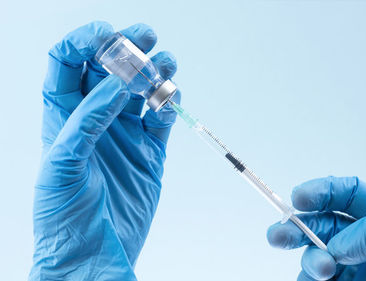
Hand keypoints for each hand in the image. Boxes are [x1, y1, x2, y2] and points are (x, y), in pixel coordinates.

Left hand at [31, 21, 178, 279]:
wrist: (92, 257)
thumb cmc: (62, 217)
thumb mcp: (61, 165)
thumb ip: (86, 122)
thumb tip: (113, 85)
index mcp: (62, 117)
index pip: (67, 64)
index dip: (83, 41)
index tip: (106, 34)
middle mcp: (93, 119)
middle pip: (109, 68)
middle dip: (127, 46)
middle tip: (146, 36)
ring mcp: (124, 135)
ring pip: (141, 88)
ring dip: (154, 71)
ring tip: (166, 65)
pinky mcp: (151, 152)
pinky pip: (163, 117)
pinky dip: (171, 103)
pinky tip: (171, 99)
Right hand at [267, 176, 365, 280]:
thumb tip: (341, 243)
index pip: (350, 194)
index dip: (324, 191)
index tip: (302, 198)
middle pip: (322, 223)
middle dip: (298, 225)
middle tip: (280, 235)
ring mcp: (353, 271)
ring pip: (313, 256)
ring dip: (310, 260)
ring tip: (325, 273)